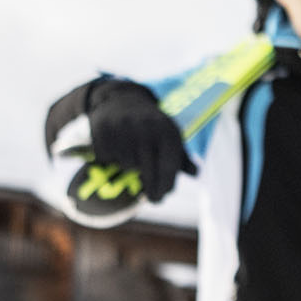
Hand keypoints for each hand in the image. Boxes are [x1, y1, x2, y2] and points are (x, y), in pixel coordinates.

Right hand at [41, 76, 194, 205]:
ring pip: (128, 166)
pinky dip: (112, 159)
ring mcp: (125, 129)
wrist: (122, 101)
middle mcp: (147, 129)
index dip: (166, 185)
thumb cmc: (151, 126)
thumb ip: (182, 158)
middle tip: (154, 200)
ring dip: (130, 168)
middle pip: (149, 171)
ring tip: (132, 154)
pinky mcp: (104, 131)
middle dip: (152, 189)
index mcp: (167, 131)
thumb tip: (196, 173)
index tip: (163, 197)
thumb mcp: (170, 137)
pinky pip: (109, 158)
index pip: (169, 166)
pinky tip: (116, 148)